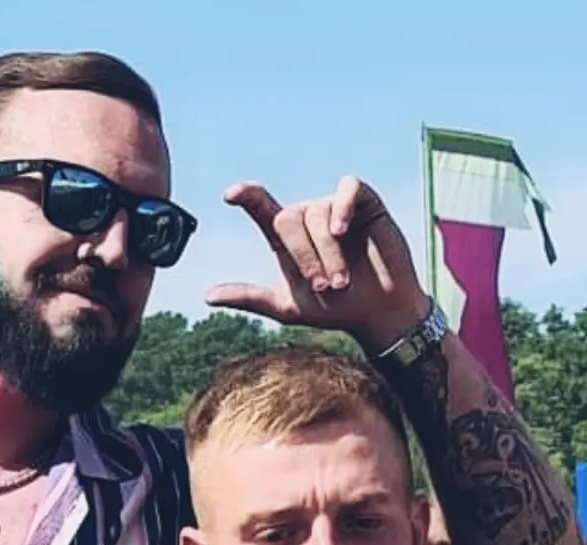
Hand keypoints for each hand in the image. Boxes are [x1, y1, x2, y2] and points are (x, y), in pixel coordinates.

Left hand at [205, 178, 430, 350]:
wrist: (379, 313)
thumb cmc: (335, 309)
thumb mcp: (288, 307)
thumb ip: (250, 298)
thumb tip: (207, 297)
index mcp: (287, 237)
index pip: (262, 207)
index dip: (247, 197)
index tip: (230, 195)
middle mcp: (309, 217)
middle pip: (290, 218)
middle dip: (305, 255)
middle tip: (323, 285)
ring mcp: (336, 208)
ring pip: (320, 214)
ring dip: (328, 250)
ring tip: (342, 280)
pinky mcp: (365, 203)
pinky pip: (347, 189)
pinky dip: (343, 206)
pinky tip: (343, 229)